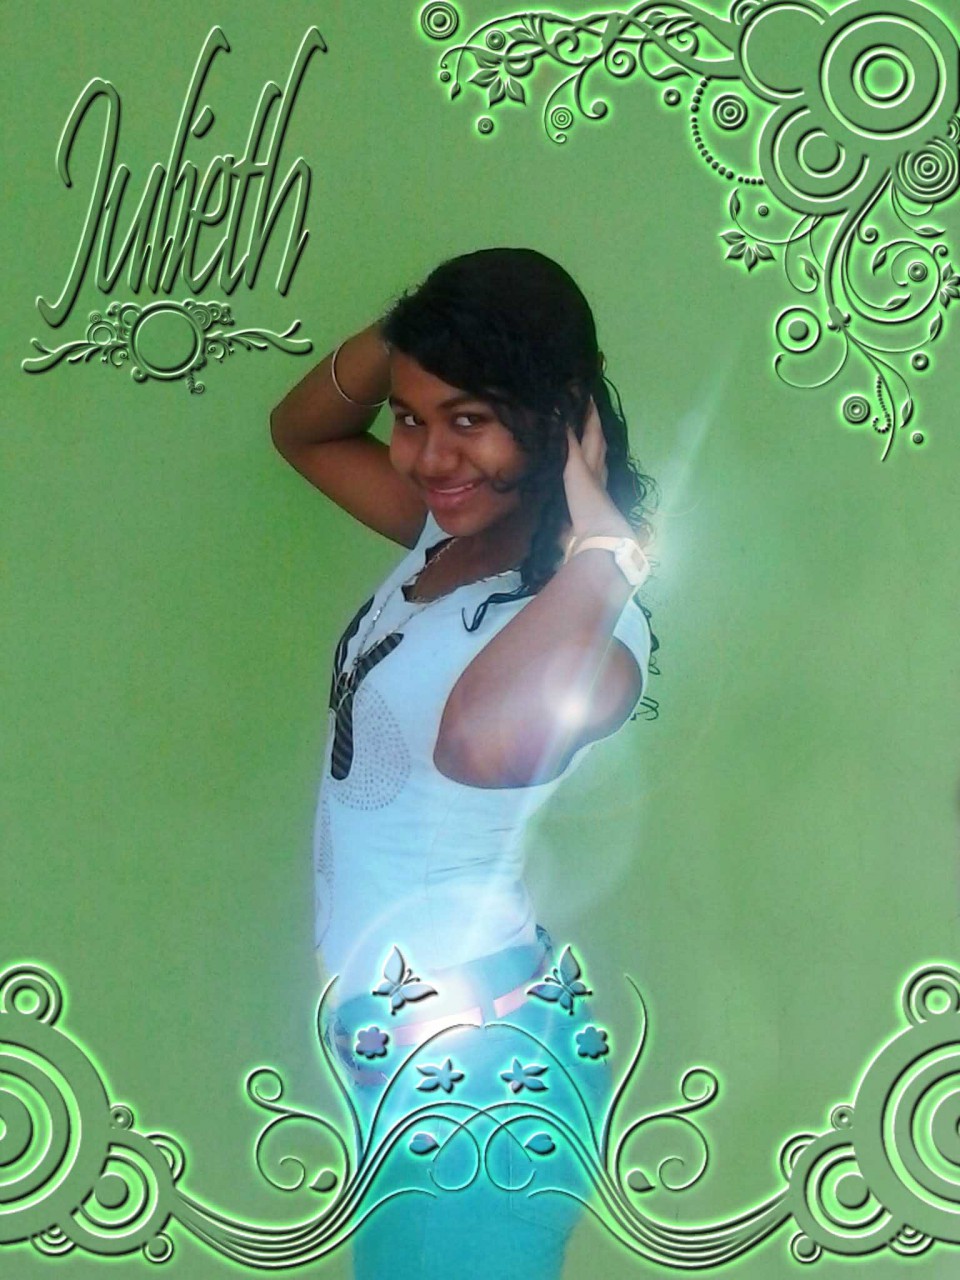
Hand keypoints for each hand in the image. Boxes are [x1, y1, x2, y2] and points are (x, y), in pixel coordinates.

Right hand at [560, 400, 632, 548]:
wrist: (595, 539)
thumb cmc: (588, 500)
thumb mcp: (576, 467)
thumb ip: (568, 444)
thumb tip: (559, 416)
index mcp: (595, 461)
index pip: (594, 430)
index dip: (590, 412)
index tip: (585, 393)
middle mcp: (596, 473)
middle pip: (597, 446)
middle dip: (592, 429)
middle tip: (584, 414)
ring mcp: (591, 491)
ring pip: (591, 463)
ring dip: (585, 450)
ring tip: (575, 439)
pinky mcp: (581, 506)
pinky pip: (578, 482)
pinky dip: (573, 472)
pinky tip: (567, 474)